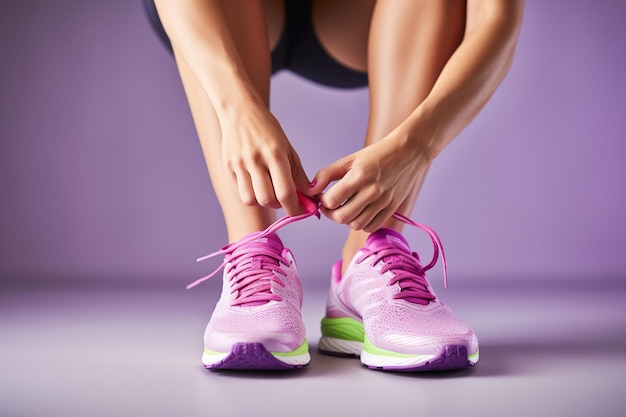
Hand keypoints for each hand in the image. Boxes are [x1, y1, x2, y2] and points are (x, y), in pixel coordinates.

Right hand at [220, 100, 309, 215]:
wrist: (239, 110)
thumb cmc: (267, 129)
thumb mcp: (287, 148)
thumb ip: (298, 173)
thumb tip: (309, 195)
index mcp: (274, 154)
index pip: (286, 192)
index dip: (295, 208)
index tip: (301, 212)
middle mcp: (255, 160)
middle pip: (267, 200)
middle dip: (280, 205)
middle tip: (285, 199)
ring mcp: (238, 164)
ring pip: (251, 200)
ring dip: (263, 202)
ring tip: (269, 191)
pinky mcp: (227, 167)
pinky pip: (240, 192)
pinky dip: (251, 194)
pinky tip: (257, 185)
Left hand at [307, 134, 431, 231]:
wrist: (409, 152)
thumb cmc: (377, 154)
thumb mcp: (349, 159)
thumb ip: (327, 174)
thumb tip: (310, 189)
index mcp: (360, 175)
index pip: (332, 200)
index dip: (322, 200)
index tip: (321, 195)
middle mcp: (372, 191)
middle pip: (342, 217)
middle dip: (330, 214)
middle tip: (329, 205)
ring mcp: (384, 202)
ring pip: (356, 225)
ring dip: (346, 219)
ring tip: (345, 207)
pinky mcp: (392, 209)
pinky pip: (371, 227)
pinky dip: (361, 224)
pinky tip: (359, 212)